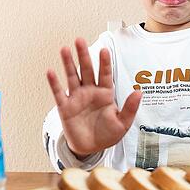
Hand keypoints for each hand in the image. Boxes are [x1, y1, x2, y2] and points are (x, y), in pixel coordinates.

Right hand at [46, 38, 141, 157]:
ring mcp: (77, 98)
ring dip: (68, 63)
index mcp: (105, 94)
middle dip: (84, 55)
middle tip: (80, 40)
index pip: (105, 74)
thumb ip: (129, 108)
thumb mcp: (122, 124)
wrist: (90, 148)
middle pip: (87, 70)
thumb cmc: (107, 135)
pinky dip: (54, 83)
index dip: (104, 63)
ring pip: (72, 77)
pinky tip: (50, 72)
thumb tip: (139, 92)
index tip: (105, 50)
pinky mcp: (65, 107)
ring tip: (64, 49)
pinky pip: (59, 93)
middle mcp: (90, 92)